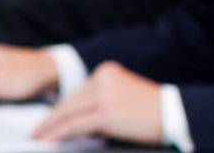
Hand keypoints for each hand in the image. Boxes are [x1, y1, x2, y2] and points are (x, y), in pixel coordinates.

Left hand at [33, 61, 163, 145]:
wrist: (177, 114)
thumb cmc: (153, 112)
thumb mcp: (123, 99)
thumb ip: (100, 105)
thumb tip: (77, 125)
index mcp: (106, 73)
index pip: (77, 94)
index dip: (60, 109)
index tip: (47, 119)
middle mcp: (102, 79)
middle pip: (69, 102)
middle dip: (51, 118)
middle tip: (36, 130)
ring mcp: (104, 95)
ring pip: (69, 113)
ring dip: (52, 127)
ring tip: (39, 136)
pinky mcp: (108, 113)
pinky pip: (77, 124)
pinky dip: (61, 133)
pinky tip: (51, 140)